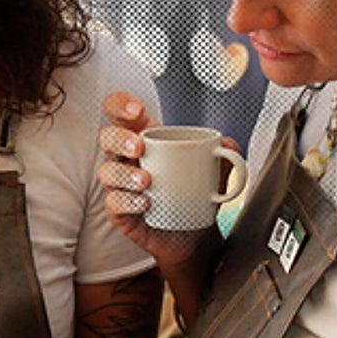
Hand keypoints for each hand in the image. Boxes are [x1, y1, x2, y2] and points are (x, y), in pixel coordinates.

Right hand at [98, 93, 238, 266]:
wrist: (195, 232)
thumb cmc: (194, 192)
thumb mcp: (213, 170)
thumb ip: (224, 155)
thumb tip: (229, 146)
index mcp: (146, 138)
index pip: (120, 112)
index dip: (121, 105)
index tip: (136, 110)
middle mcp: (128, 158)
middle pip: (107, 138)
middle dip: (119, 139)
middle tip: (138, 147)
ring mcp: (120, 185)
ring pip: (107, 171)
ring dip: (124, 174)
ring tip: (146, 180)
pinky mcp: (120, 211)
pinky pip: (114, 202)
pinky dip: (127, 201)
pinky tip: (144, 202)